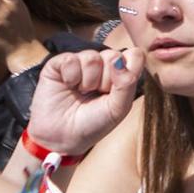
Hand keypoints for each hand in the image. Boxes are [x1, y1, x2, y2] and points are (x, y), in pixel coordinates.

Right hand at [26, 47, 141, 159]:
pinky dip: (71, 77)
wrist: (63, 137)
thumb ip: (127, 83)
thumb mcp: (118, 108)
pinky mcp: (59, 64)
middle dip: (106, 80)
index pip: (135, 55)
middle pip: (113, 55)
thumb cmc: (93, 123)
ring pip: (92, 57)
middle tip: (96, 94)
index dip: (129, 69)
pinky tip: (68, 86)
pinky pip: (70, 59)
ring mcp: (80, 62)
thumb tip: (120, 60)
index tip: (118, 89)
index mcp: (120, 73)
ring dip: (88, 81)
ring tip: (81, 92)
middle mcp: (101, 64)